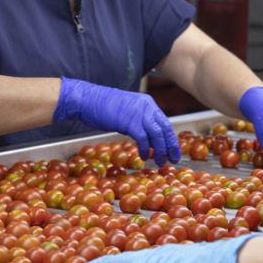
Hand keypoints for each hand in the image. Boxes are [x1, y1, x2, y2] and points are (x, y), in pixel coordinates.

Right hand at [53, 77, 179, 165]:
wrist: (88, 100)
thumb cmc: (103, 106)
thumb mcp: (128, 111)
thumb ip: (139, 120)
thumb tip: (147, 136)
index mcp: (148, 103)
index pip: (164, 122)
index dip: (170, 138)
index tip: (173, 149)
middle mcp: (147, 107)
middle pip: (165, 129)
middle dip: (171, 146)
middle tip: (173, 159)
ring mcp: (140, 114)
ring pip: (158, 135)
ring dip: (160, 151)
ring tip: (160, 161)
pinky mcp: (130, 122)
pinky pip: (144, 139)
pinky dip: (145, 149)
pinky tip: (144, 156)